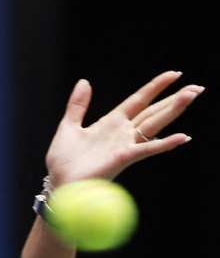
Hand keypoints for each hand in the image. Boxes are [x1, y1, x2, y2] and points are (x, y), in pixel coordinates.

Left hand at [45, 71, 203, 185]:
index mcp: (110, 123)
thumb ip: (78, 105)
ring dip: (173, 111)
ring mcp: (124, 145)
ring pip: (154, 124)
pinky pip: (146, 149)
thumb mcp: (69, 126)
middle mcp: (122, 133)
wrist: (60, 183)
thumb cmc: (64, 160)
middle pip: (153, 112)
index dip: (155, 87)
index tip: (174, 74)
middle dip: (173, 99)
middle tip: (197, 87)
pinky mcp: (122, 158)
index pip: (138, 100)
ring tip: (191, 97)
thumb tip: (85, 81)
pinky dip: (164, 143)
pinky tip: (183, 137)